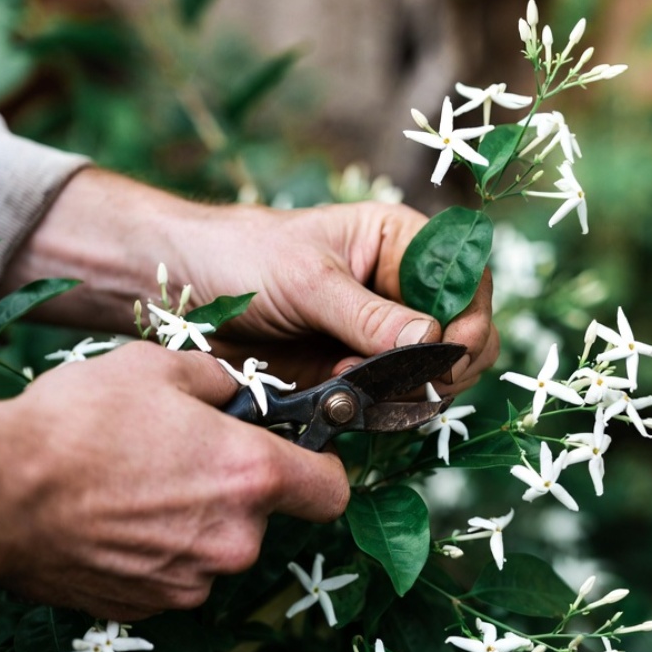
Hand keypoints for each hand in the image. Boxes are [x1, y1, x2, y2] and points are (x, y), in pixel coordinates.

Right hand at [0, 343, 347, 619]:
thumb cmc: (78, 423)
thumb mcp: (155, 367)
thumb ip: (217, 380)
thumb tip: (233, 392)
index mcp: (250, 475)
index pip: (331, 490)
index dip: (320, 468)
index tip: (297, 454)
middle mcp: (233, 539)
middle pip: (261, 515)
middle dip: (233, 488)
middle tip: (180, 453)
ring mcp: (190, 581)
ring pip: (214, 546)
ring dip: (191, 520)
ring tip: (133, 483)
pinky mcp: (148, 605)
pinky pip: (172, 572)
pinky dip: (154, 549)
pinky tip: (111, 517)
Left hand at [3, 169, 497, 392]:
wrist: (183, 291)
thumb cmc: (243, 259)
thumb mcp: (308, 279)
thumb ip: (369, 315)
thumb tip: (432, 341)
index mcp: (401, 243)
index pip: (468, 281)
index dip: (468, 318)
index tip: (444, 350)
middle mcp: (400, 289)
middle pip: (463, 335)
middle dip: (438, 362)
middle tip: (396, 376)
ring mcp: (379, 335)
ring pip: (430, 376)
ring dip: (404, 389)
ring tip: (348, 378)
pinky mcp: (355, 373)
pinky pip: (390, 401)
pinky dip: (377, 407)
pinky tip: (337, 393)